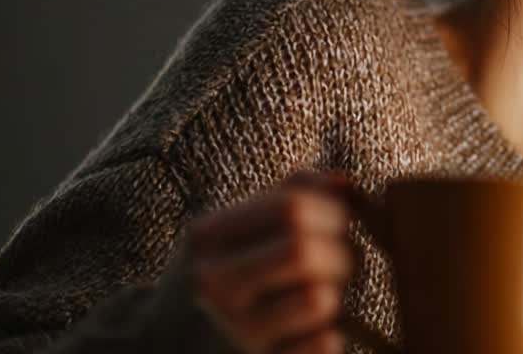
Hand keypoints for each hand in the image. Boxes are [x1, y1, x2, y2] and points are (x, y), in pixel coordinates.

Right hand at [183, 171, 355, 353]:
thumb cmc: (230, 271)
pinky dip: (331, 334)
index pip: (290, 208)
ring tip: (322, 292)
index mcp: (208, 238)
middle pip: (302, 251)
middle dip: (339, 251)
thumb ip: (295, 193)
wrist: (177, 344)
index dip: (332, 211)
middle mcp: (214, 285)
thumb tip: (345, 184)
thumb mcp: (243, 225)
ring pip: (317, 299)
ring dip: (335, 292)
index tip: (338, 222)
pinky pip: (321, 344)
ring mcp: (234, 330)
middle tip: (339, 259)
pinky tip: (314, 329)